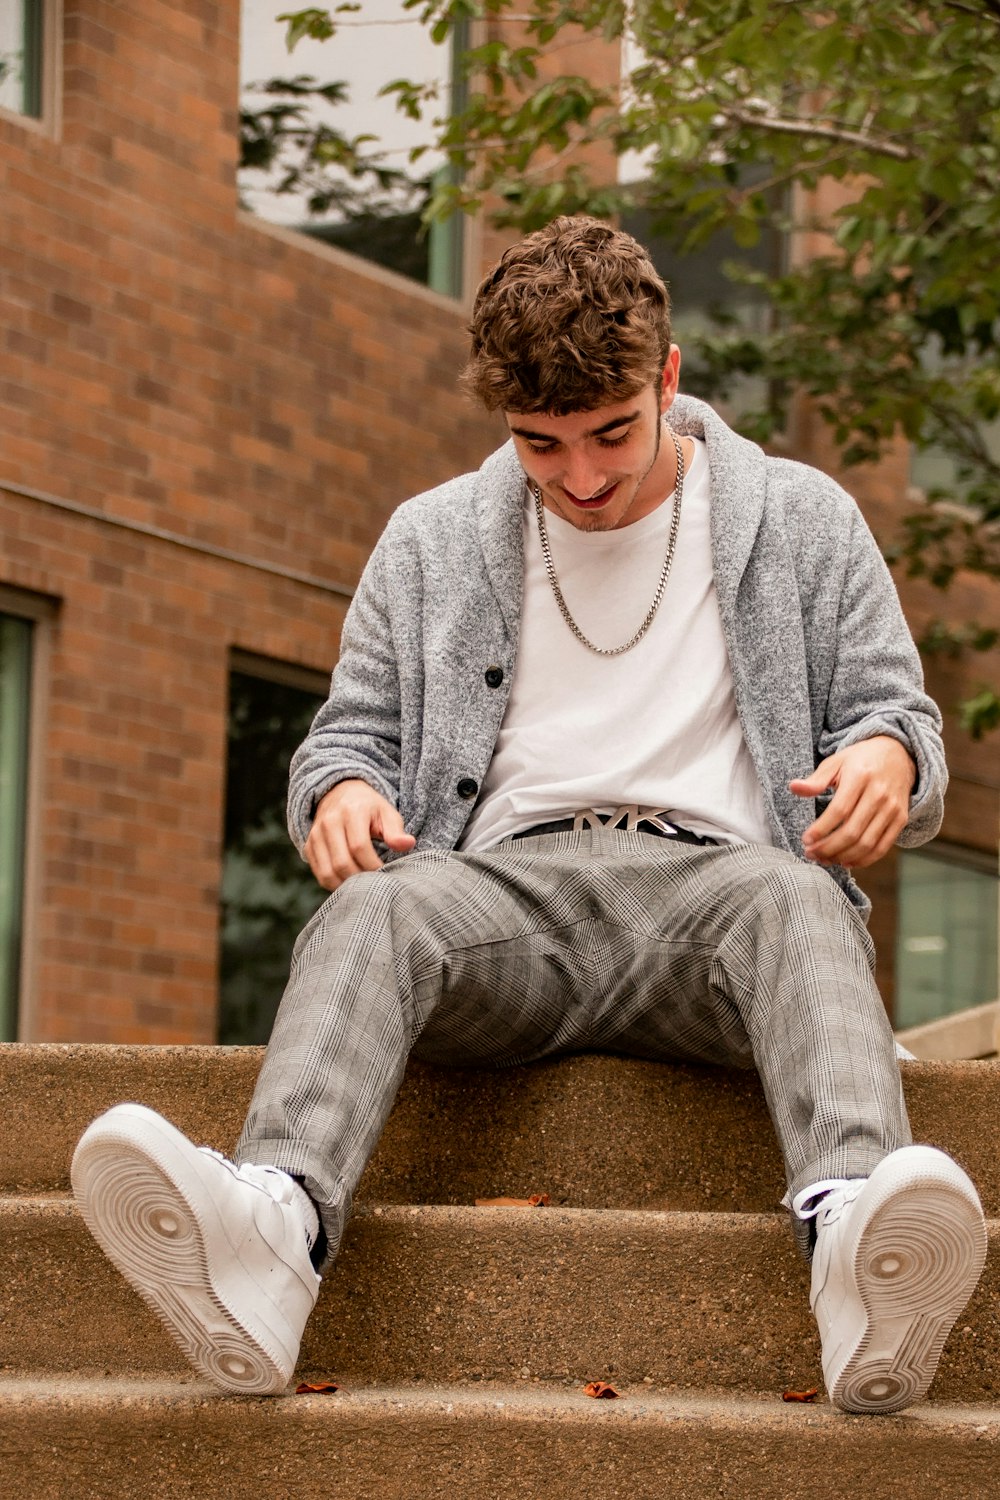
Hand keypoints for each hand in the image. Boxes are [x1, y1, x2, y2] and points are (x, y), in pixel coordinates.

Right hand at [304, 779, 415, 890]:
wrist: (340, 793)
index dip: (373, 865)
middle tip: (375, 883)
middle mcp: (329, 822)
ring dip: (346, 886)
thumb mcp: (386, 813)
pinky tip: (349, 883)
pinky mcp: (309, 846)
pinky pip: (319, 874)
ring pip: (327, 872)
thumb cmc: (369, 808)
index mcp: (351, 811)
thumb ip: (396, 831)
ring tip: (363, 886)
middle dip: (361, 879)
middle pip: (342, 862)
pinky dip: (334, 884)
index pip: (359, 846)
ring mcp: (316, 834)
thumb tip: (408, 844)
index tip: (385, 873)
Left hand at [790, 736, 915, 869]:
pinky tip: (845, 861)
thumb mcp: (836, 762)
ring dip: (843, 856)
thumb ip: (816, 779)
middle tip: (811, 853)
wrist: (898, 754)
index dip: (821, 829)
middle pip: (852, 831)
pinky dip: (864, 860)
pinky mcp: (901, 819)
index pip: (839, 810)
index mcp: (860, 776)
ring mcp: (892, 808)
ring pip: (867, 843)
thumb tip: (793, 787)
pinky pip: (882, 847)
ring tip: (824, 859)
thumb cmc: (861, 760)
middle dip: (828, 848)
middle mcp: (879, 793)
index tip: (806, 840)